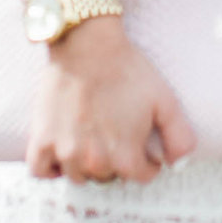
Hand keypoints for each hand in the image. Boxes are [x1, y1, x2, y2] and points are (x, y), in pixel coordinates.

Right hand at [25, 19, 197, 183]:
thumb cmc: (127, 70)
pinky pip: (41, 171)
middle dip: (116, 162)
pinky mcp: (41, 140)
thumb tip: (176, 164)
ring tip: (91, 141)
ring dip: (86, 165)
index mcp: (125, 156)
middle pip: (108, 178)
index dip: (147, 161)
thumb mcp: (165, 101)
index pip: (141, 176)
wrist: (87, 45)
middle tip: (115, 137)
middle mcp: (94, 161)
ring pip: (78, 176)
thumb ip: (180, 138)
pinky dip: (51, 167)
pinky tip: (63, 152)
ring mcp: (65, 152)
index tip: (142, 148)